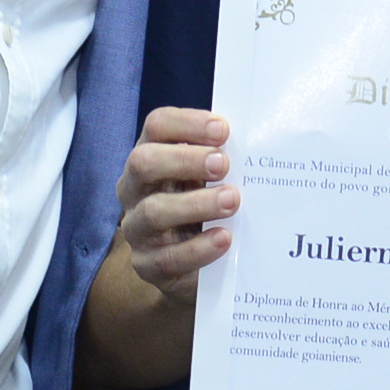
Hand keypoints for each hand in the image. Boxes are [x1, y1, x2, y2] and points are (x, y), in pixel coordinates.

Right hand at [116, 107, 236, 305]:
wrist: (195, 265)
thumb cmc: (205, 209)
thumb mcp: (209, 180)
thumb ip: (221, 161)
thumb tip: (256, 144)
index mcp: (151, 156)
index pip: (156, 126)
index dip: (187, 124)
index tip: (223, 130)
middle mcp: (134, 189)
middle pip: (143, 162)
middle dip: (185, 160)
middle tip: (223, 164)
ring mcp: (136, 227)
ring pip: (154, 211)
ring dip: (196, 204)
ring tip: (232, 201)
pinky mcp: (146, 264)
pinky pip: (167, 257)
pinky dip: (199, 247)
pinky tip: (224, 238)